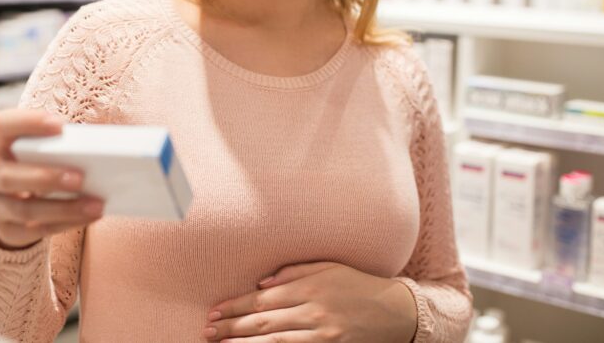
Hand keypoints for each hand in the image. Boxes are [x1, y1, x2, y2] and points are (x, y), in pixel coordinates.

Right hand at [0, 109, 104, 249]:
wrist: (13, 205)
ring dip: (64, 208)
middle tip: (81, 177)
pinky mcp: (7, 230)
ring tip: (96, 205)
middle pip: (8, 176)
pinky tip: (90, 216)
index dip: (28, 122)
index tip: (60, 125)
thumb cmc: (38, 166)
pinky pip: (37, 230)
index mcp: (0, 144)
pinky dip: (67, 223)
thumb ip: (60, 147)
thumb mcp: (41, 152)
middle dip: (46, 177)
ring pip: (24, 210)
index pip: (3, 124)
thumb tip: (103, 149)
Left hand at [202, 262, 416, 342]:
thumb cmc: (357, 285)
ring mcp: (321, 335)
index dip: (235, 305)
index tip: (215, 311)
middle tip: (208, 331)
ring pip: (274, 342)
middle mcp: (313, 311)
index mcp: (310, 287)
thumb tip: (261, 283)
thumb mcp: (328, 267)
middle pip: (262, 322)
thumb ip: (294, 272)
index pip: (262, 299)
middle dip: (231, 327)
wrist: (395, 312)